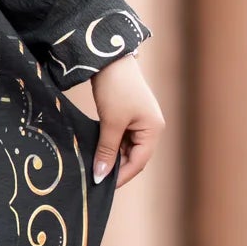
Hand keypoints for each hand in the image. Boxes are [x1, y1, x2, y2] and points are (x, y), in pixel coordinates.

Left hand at [89, 53, 163, 188]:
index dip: (120, 176)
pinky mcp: (127, 116)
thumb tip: (101, 176)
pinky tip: (95, 151)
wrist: (109, 59)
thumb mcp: (110, 122)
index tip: (101, 186)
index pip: (139, 162)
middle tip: (94, 178)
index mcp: (153, 130)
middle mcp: (150, 128)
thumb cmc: (115, 89)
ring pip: (125, 149)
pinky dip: (108, 145)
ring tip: (93, 166)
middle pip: (133, 157)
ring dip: (110, 157)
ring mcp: (139, 122)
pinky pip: (119, 138)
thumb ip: (106, 150)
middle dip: (115, 167)